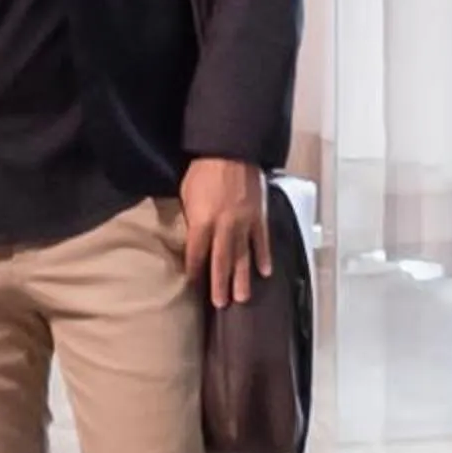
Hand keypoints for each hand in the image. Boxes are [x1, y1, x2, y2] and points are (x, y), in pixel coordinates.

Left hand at [180, 157, 271, 307]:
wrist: (231, 148)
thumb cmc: (203, 169)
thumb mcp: (187, 192)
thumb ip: (191, 217)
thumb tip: (192, 234)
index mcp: (202, 221)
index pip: (196, 254)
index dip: (195, 271)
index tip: (194, 285)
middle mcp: (224, 227)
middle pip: (221, 261)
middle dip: (219, 284)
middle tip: (220, 304)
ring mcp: (244, 223)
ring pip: (243, 256)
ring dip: (242, 278)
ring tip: (242, 298)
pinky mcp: (259, 216)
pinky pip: (262, 241)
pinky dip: (264, 257)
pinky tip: (264, 272)